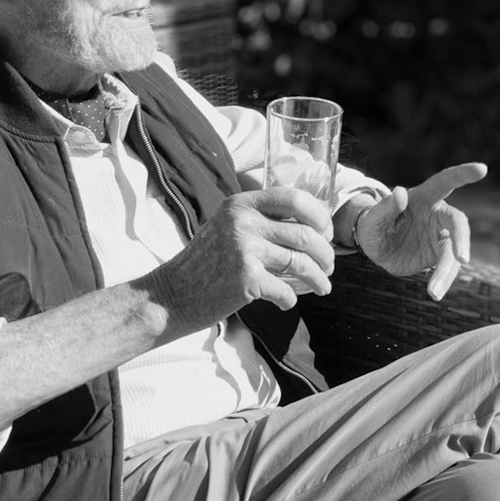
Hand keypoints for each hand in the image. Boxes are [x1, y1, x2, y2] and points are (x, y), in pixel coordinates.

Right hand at [150, 186, 335, 322]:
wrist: (171, 295)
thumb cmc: (205, 264)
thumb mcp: (227, 226)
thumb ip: (260, 220)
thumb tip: (310, 227)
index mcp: (241, 203)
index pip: (294, 198)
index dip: (319, 216)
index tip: (325, 234)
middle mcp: (243, 221)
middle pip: (305, 233)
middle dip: (326, 253)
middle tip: (329, 266)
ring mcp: (244, 249)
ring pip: (301, 262)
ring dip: (319, 277)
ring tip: (323, 286)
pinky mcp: (246, 279)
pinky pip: (286, 290)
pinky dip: (291, 299)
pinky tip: (287, 302)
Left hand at [355, 162, 484, 299]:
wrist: (376, 248)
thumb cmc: (373, 226)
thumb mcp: (372, 219)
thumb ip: (385, 208)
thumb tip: (400, 193)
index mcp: (423, 197)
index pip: (445, 182)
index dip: (463, 174)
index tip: (482, 169)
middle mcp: (437, 214)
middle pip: (458, 223)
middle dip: (462, 240)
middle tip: (462, 259)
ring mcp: (442, 235)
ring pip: (454, 252)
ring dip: (447, 271)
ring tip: (434, 292)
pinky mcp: (440, 254)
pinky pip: (447, 268)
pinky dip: (442, 281)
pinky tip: (435, 292)